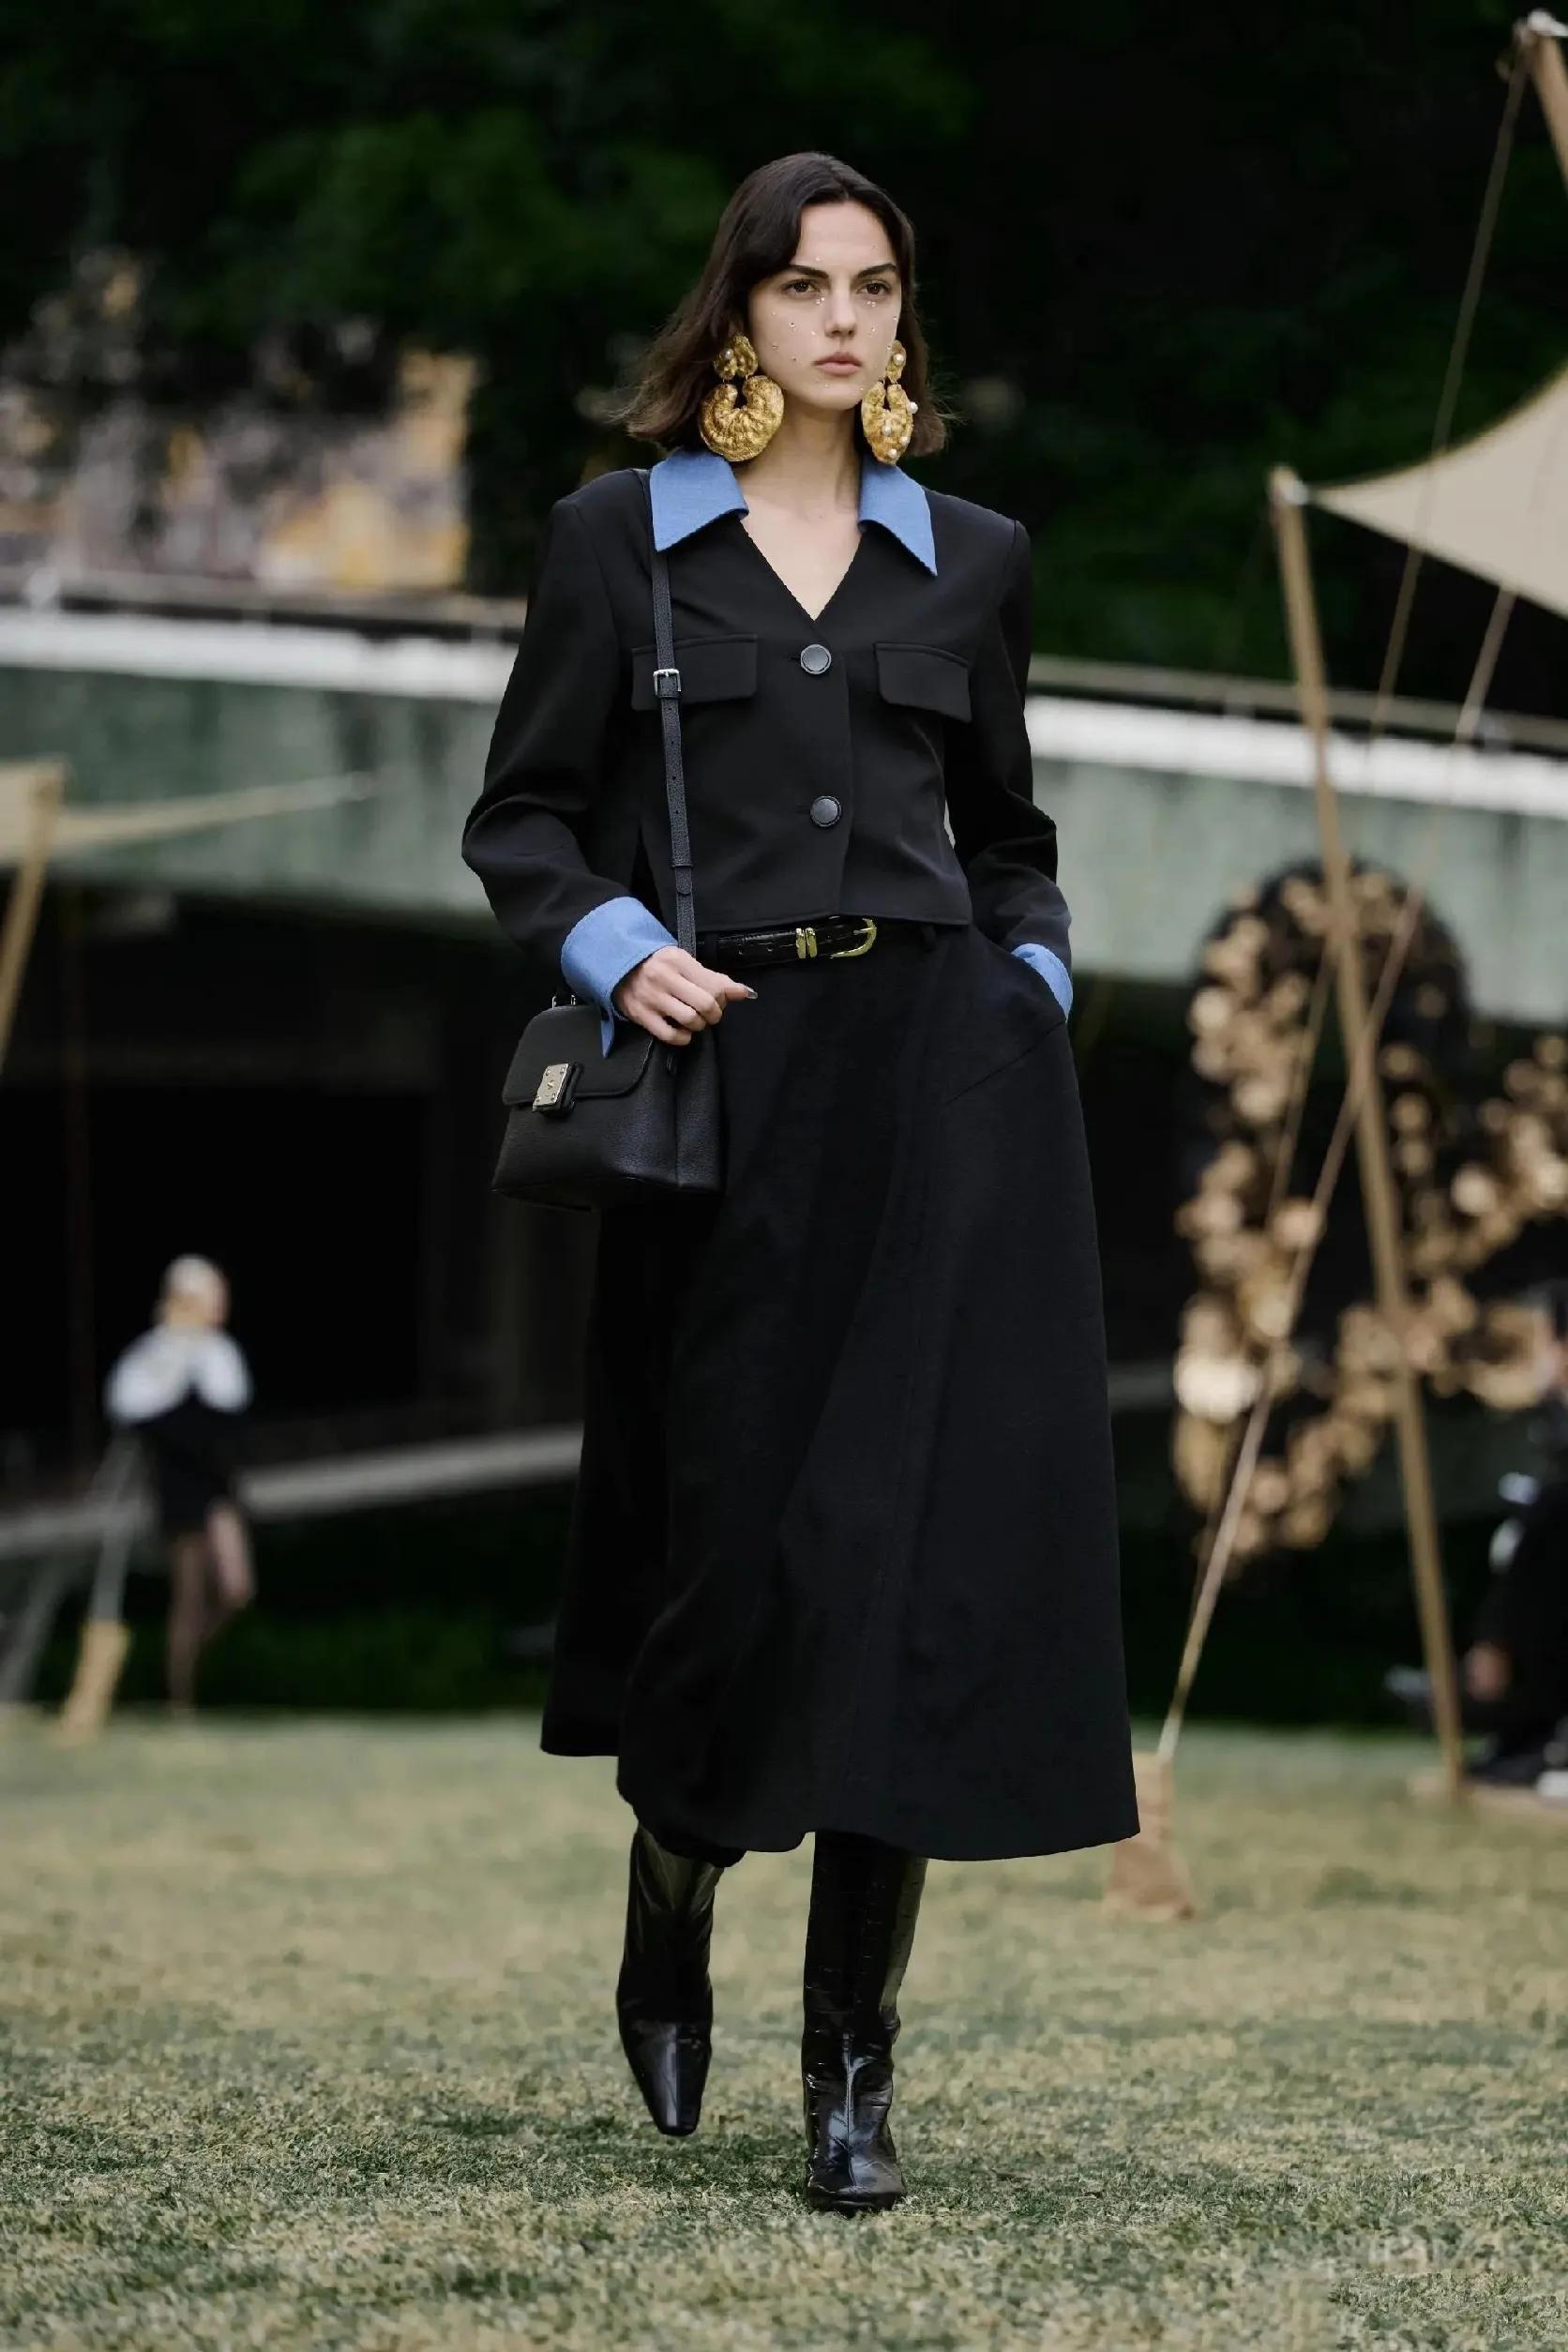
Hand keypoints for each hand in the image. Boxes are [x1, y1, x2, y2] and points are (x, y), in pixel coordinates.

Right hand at [613, 946, 753, 1044]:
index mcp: (678, 960)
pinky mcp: (641, 1015)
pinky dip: (683, 1038)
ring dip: (700, 1025)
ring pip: (690, 1020)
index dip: (724, 997)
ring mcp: (651, 998)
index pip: (714, 985)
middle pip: (706, 1004)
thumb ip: (714, 978)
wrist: (619, 967)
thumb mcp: (684, 963)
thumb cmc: (657, 965)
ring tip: (696, 1020)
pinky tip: (683, 1031)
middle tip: (710, 1013)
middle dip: (715, 1014)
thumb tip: (744, 992)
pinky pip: (670, 1035)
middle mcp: (664, 978)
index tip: (719, 999)